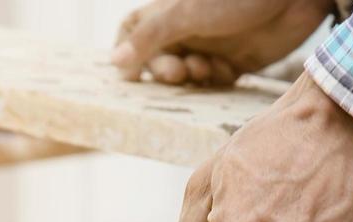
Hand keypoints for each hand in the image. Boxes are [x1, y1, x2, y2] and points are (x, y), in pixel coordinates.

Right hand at [112, 0, 333, 85]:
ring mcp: (212, 43)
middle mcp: (187, 27)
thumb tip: (115, 63)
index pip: (132, 30)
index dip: (128, 51)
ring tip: (208, 68)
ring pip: (188, 74)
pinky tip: (228, 70)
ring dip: (194, 77)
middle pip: (160, 59)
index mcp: (169, 10)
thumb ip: (151, 36)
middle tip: (180, 72)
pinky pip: (215, 80)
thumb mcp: (186, 12)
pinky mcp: (237, 60)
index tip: (131, 71)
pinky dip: (216, 80)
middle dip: (166, 70)